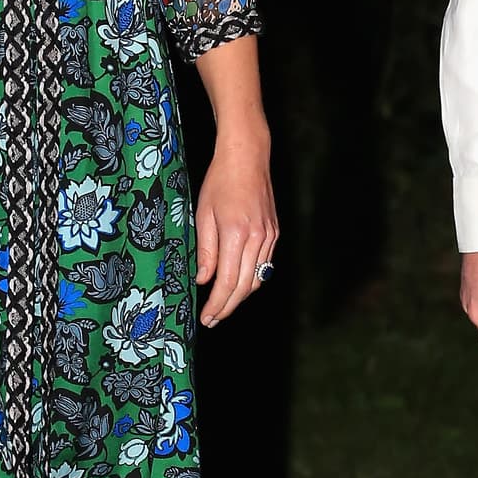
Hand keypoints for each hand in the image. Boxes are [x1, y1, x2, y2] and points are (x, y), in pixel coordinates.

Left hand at [195, 133, 278, 325]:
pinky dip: (251, 280)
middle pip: (245, 286)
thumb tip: (203, 279)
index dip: (217, 304)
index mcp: (237, 234)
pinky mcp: (275, 233)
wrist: (247, 157)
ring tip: (222, 307)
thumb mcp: (204, 214)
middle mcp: (258, 238)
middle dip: (227, 307)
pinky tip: (238, 285)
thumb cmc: (220, 181)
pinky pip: (264, 265)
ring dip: (240, 297)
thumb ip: (205, 250)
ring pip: (257, 279)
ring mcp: (270, 236)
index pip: (228, 281)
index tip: (206, 317)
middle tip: (212, 320)